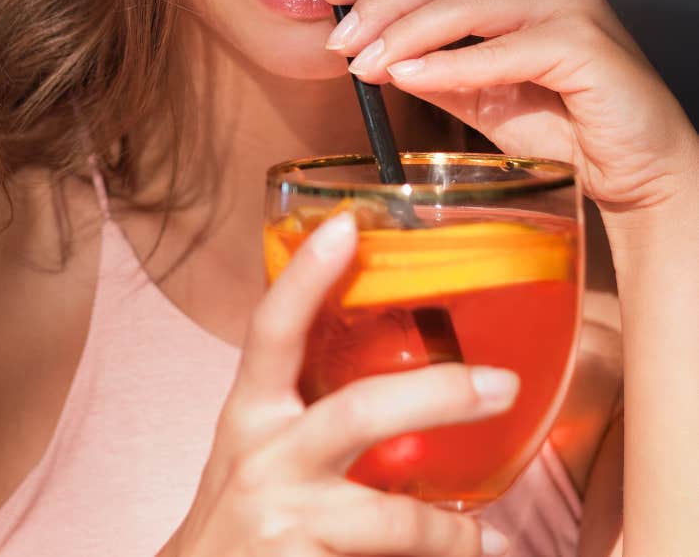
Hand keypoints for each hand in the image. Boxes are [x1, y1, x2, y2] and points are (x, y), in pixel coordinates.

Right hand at [159, 212, 513, 556]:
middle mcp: (262, 457)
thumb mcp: (258, 443)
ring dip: (451, 531)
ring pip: (392, 518)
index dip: (307, 276)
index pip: (272, 328)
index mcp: (250, 411)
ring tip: (484, 538)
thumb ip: (306, 401)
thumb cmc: (243, 507)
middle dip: (441, 394)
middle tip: (503, 385)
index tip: (346, 222)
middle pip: (360, 412)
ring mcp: (282, 518)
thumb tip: (399, 354)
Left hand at [318, 0, 698, 214]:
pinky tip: (406, 77)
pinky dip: (448, 64)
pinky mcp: (586, 42)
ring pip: (468, 2)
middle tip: (338, 38)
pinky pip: (501, 49)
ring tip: (364, 62)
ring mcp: (574, 1)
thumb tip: (368, 51)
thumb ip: (434, 65)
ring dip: (406, 33)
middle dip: (382, 2)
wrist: (635, 173)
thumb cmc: (563, 128)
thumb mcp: (481, 91)